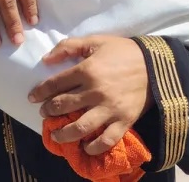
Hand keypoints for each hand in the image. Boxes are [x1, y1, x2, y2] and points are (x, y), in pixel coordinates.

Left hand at [29, 35, 152, 154]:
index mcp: (87, 70)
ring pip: (81, 127)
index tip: (33, 98)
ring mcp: (109, 108)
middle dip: (49, 111)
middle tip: (44, 113)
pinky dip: (94, 147)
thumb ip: (69, 46)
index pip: (55, 84)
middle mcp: (95, 91)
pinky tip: (85, 147)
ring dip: (64, 133)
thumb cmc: (123, 51)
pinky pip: (106, 139)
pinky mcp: (124, 120)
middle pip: (63, 106)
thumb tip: (46, 59)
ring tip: (56, 135)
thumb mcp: (95, 41)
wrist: (155, 64)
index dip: (40, 92)